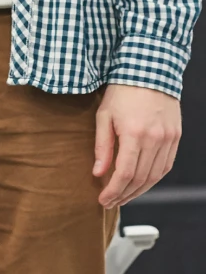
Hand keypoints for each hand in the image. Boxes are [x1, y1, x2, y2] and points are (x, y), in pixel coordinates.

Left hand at [93, 84, 180, 208]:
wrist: (149, 72)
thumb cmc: (122, 92)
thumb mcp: (104, 116)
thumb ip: (102, 146)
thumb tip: (99, 173)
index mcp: (135, 133)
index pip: (125, 173)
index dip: (113, 191)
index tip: (103, 200)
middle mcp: (155, 139)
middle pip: (141, 179)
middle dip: (124, 194)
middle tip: (111, 202)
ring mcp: (168, 139)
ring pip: (155, 176)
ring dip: (139, 191)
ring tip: (124, 196)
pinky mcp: (176, 137)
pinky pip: (166, 166)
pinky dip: (153, 178)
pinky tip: (141, 183)